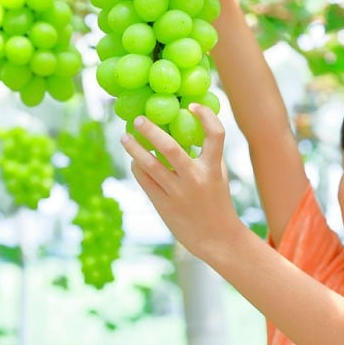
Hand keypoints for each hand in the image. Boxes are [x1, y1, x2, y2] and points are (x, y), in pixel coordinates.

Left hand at [120, 104, 243, 259]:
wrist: (217, 239)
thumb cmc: (217, 202)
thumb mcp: (218, 176)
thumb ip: (206, 156)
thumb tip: (185, 130)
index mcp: (213, 169)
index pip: (215, 135)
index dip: (206, 116)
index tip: (192, 105)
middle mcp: (195, 179)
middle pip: (170, 148)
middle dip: (151, 131)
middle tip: (139, 119)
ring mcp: (177, 193)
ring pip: (149, 165)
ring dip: (134, 148)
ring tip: (125, 137)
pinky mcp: (164, 205)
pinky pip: (145, 181)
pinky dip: (137, 168)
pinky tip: (134, 161)